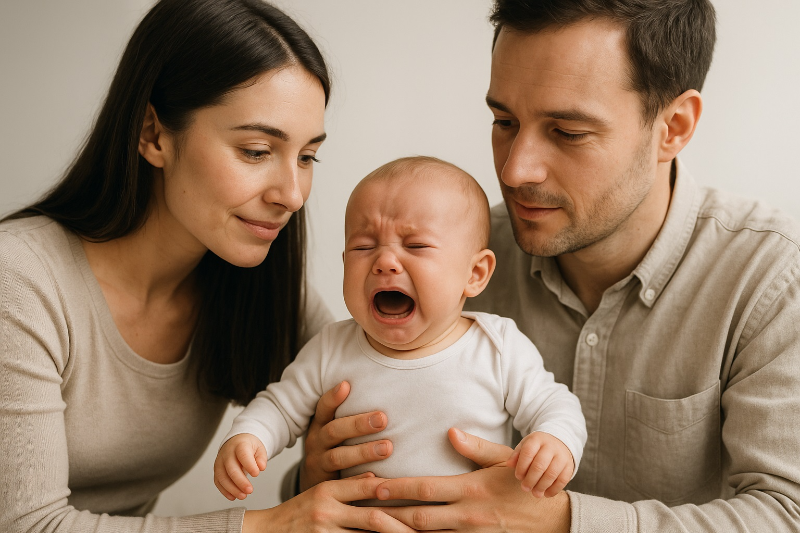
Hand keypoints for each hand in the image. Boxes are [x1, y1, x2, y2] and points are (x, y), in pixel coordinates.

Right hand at [213, 433, 266, 499]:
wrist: (235, 442)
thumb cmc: (248, 446)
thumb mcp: (259, 448)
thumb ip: (261, 457)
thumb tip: (261, 467)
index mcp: (239, 445)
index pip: (243, 455)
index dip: (249, 465)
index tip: (256, 474)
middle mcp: (227, 453)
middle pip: (231, 468)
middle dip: (240, 481)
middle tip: (250, 490)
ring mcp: (220, 462)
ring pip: (222, 477)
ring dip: (232, 489)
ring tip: (243, 496)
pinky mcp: (217, 470)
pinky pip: (218, 482)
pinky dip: (225, 491)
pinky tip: (233, 497)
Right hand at [243, 473, 414, 532]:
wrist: (264, 532)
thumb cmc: (298, 512)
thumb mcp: (321, 493)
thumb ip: (348, 487)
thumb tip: (379, 479)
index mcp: (328, 489)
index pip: (369, 487)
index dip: (396, 489)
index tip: (421, 492)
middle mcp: (326, 510)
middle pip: (373, 518)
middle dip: (401, 523)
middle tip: (426, 526)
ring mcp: (323, 532)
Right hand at [301, 380, 392, 490]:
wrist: (315, 492)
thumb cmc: (334, 450)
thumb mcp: (334, 433)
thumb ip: (349, 418)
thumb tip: (383, 394)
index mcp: (319, 426)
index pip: (323, 408)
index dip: (332, 397)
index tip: (346, 385)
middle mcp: (316, 442)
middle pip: (334, 431)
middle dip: (358, 424)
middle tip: (383, 419)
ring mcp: (318, 463)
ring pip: (338, 456)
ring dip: (363, 452)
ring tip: (387, 448)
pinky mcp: (324, 485)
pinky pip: (341, 482)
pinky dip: (357, 479)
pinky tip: (374, 476)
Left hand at [375, 428, 570, 532]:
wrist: (552, 521)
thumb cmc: (523, 485)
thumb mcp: (504, 460)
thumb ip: (475, 447)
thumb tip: (450, 431)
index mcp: (471, 490)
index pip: (426, 489)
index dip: (397, 488)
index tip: (374, 484)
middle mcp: (467, 516)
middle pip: (418, 518)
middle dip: (387, 514)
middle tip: (360, 508)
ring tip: (371, 527)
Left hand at [507, 431, 573, 497]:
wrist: (559, 442)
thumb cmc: (537, 447)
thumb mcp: (526, 445)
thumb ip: (517, 454)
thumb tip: (509, 464)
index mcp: (537, 439)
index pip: (528, 452)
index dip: (522, 466)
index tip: (518, 476)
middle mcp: (550, 446)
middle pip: (540, 465)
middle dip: (531, 479)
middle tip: (525, 488)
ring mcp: (561, 456)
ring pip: (552, 473)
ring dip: (542, 486)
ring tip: (535, 493)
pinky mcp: (569, 465)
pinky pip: (563, 479)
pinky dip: (554, 489)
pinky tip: (546, 494)